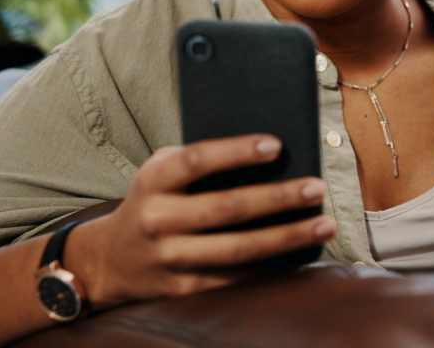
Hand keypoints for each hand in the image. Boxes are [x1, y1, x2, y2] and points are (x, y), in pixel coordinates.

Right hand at [65, 134, 335, 308]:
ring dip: (287, 237)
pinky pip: (236, 276)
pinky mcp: (184, 288)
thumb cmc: (155, 201)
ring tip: (325, 224)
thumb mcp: (163, 172)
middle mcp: (158, 220)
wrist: (108, 259)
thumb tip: (274, 153)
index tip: (276, 145)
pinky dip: (274, 265)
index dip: (236, 152)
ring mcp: (170, 258)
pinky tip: (303, 252)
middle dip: (277, 198)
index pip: (196, 161)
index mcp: (153, 180)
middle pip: (226, 208)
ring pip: (238, 249)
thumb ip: (203, 161)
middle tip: (317, 188)